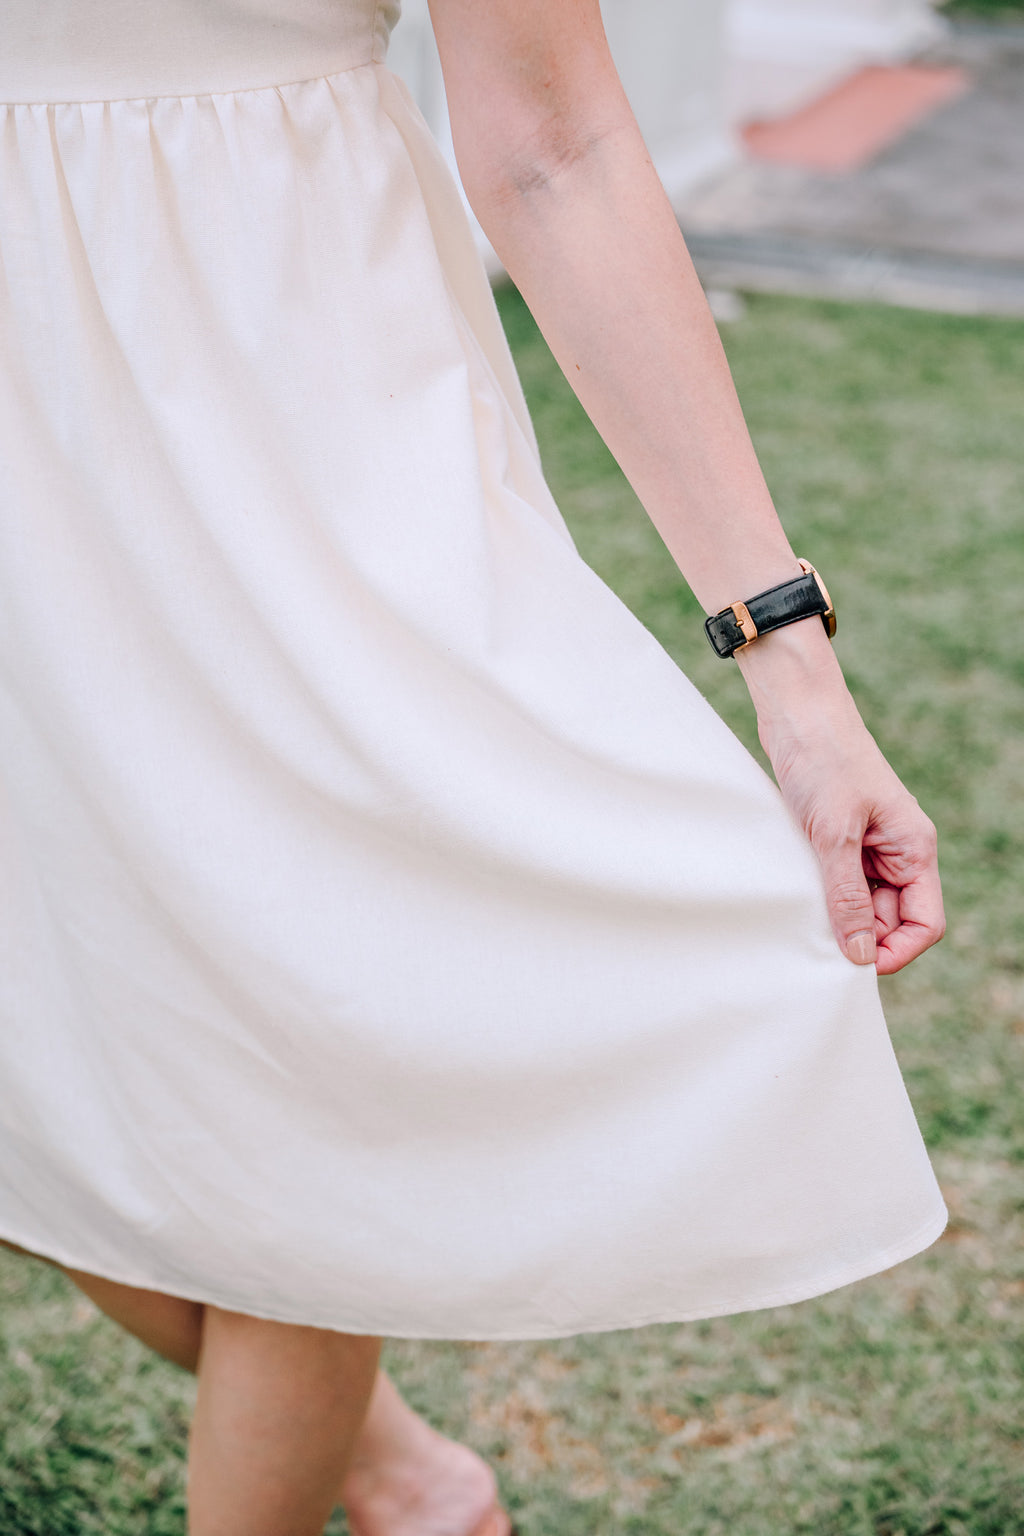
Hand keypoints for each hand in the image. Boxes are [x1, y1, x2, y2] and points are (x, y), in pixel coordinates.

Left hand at [738, 624, 944, 974]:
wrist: (797, 714)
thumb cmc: (823, 762)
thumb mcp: (833, 834)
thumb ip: (847, 896)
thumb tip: (861, 956)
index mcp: (914, 849)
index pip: (924, 923)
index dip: (896, 952)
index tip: (854, 964)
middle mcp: (899, 852)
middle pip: (891, 920)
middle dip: (860, 936)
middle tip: (816, 939)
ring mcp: (870, 846)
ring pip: (863, 904)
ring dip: (838, 915)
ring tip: (804, 909)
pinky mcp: (840, 839)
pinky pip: (840, 883)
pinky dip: (823, 894)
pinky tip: (798, 893)